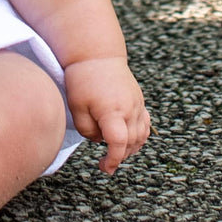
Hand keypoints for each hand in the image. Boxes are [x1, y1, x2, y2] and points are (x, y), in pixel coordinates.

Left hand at [63, 56, 149, 174]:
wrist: (96, 54)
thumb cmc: (81, 79)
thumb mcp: (76, 107)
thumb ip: (87, 130)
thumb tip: (100, 140)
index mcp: (113, 111)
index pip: (119, 144)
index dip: (114, 160)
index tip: (106, 168)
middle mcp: (130, 109)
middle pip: (131, 143)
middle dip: (119, 156)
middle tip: (105, 163)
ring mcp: (137, 104)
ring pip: (141, 136)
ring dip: (130, 148)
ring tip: (115, 151)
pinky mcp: (139, 100)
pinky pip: (145, 124)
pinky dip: (140, 136)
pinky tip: (129, 140)